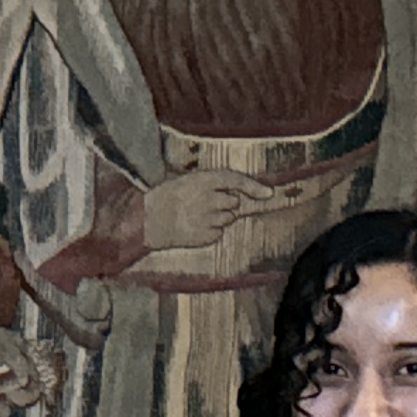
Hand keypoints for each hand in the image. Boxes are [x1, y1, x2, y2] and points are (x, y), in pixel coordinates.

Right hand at [141, 165, 268, 255]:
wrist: (148, 221)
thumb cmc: (169, 198)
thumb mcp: (189, 182)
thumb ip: (214, 185)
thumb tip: (241, 194)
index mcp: (202, 180)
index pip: (235, 180)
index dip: (254, 187)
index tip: (268, 193)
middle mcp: (208, 199)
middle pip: (234, 203)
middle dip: (227, 204)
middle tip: (207, 205)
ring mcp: (207, 219)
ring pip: (227, 219)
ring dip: (218, 218)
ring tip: (197, 216)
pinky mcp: (205, 236)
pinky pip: (218, 233)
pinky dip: (210, 231)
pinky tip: (193, 227)